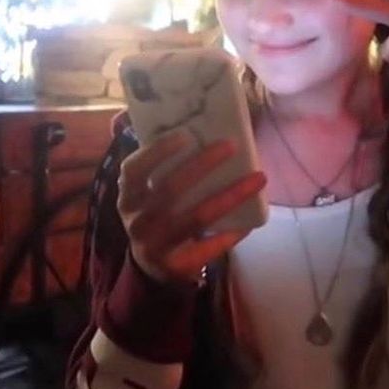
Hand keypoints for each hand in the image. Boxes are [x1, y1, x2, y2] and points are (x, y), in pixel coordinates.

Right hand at [117, 130, 266, 284]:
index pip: (134, 170)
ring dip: (229, 196)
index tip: (186, 134)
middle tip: (232, 146)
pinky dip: (227, 236)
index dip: (158, 152)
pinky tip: (249, 223)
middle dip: (202, 165)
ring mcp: (154, 245)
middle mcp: (137, 219)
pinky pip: (205, 250)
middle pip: (170, 189)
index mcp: (129, 195)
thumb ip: (157, 161)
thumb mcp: (147, 191)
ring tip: (259, 178)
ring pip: (196, 218)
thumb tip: (177, 122)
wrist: (152, 267)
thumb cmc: (158, 213)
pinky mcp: (174, 266)